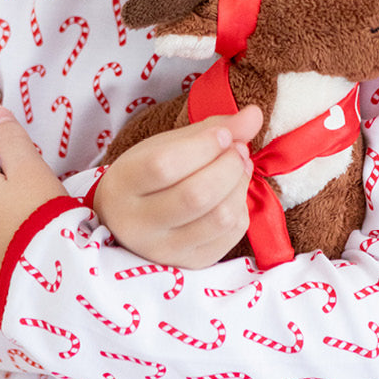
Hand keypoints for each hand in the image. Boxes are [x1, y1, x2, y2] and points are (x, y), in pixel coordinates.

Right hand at [93, 105, 261, 268]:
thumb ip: (209, 128)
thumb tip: (255, 114)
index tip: (222, 133)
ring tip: (239, 166)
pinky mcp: (189, 264)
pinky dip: (241, 208)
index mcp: (123, 184)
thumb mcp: (167, 144)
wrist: (127, 220)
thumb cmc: (148, 175)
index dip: (203, 145)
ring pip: (219, 217)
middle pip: (196, 195)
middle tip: (237, 149)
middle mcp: (138, 224)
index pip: (164, 165)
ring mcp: (164, 250)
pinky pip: (230, 235)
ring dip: (240, 185)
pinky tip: (233, 193)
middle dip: (229, 165)